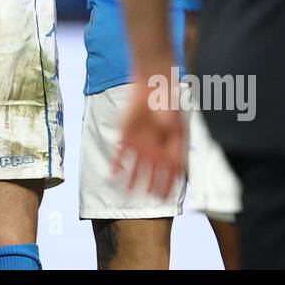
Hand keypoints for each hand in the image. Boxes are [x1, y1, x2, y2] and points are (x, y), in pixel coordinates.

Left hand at [112, 72, 184, 199]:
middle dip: (151, 186)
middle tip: (148, 196)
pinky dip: (116, 165)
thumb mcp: (172, 116)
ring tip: (128, 191)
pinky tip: (112, 174)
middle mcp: (155, 150)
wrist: (150, 87)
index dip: (169, 185)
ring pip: (136, 169)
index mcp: (171, 148)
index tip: (165, 196)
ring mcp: (140, 146)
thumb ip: (170, 129)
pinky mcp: (126, 138)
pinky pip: (120, 156)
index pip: (172, 172)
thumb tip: (168, 133)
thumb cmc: (165, 101)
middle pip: (153, 174)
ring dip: (132, 180)